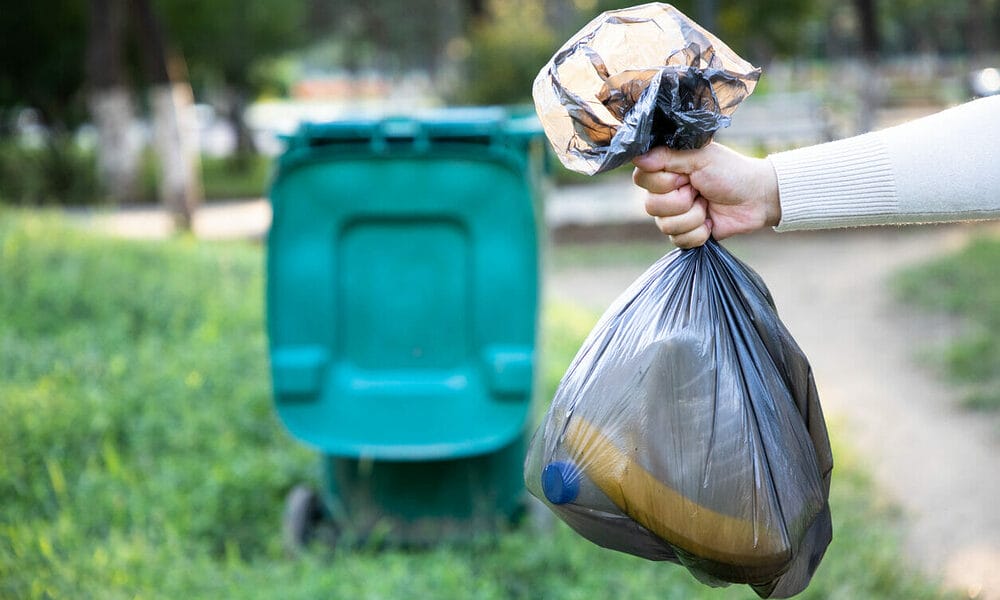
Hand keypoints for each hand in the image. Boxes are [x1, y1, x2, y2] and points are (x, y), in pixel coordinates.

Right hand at [632, 143, 780, 247]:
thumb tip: (638, 157)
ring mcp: (673, 215)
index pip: (641, 179)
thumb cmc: (731, 172)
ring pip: (665, 225)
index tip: (686, 176)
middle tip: (700, 191)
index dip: (664, 182)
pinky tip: (710, 222)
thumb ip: (668, 156)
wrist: (756, 199)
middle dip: (682, 201)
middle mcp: (664, 193)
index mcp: (665, 170)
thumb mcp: (701, 158)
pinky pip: (678, 241)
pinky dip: (699, 233)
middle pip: (651, 206)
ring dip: (694, 217)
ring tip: (707, 205)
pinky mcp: (684, 234)